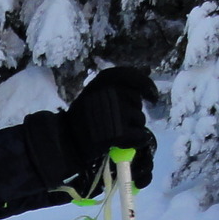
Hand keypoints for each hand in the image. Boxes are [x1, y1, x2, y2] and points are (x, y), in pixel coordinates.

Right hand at [62, 66, 157, 181]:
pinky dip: (137, 141)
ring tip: (118, 134)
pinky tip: (125, 143)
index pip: (131, 76)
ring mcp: (117, 112)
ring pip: (140, 119)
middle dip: (133, 112)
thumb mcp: (92, 95)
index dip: (145, 85)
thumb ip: (112, 88)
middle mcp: (111, 92)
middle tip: (119, 123)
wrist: (66, 141)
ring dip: (134, 127)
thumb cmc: (79, 120)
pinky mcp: (121, 131)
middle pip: (136, 101)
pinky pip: (140, 136)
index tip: (152, 97)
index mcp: (103, 81)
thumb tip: (142, 83)